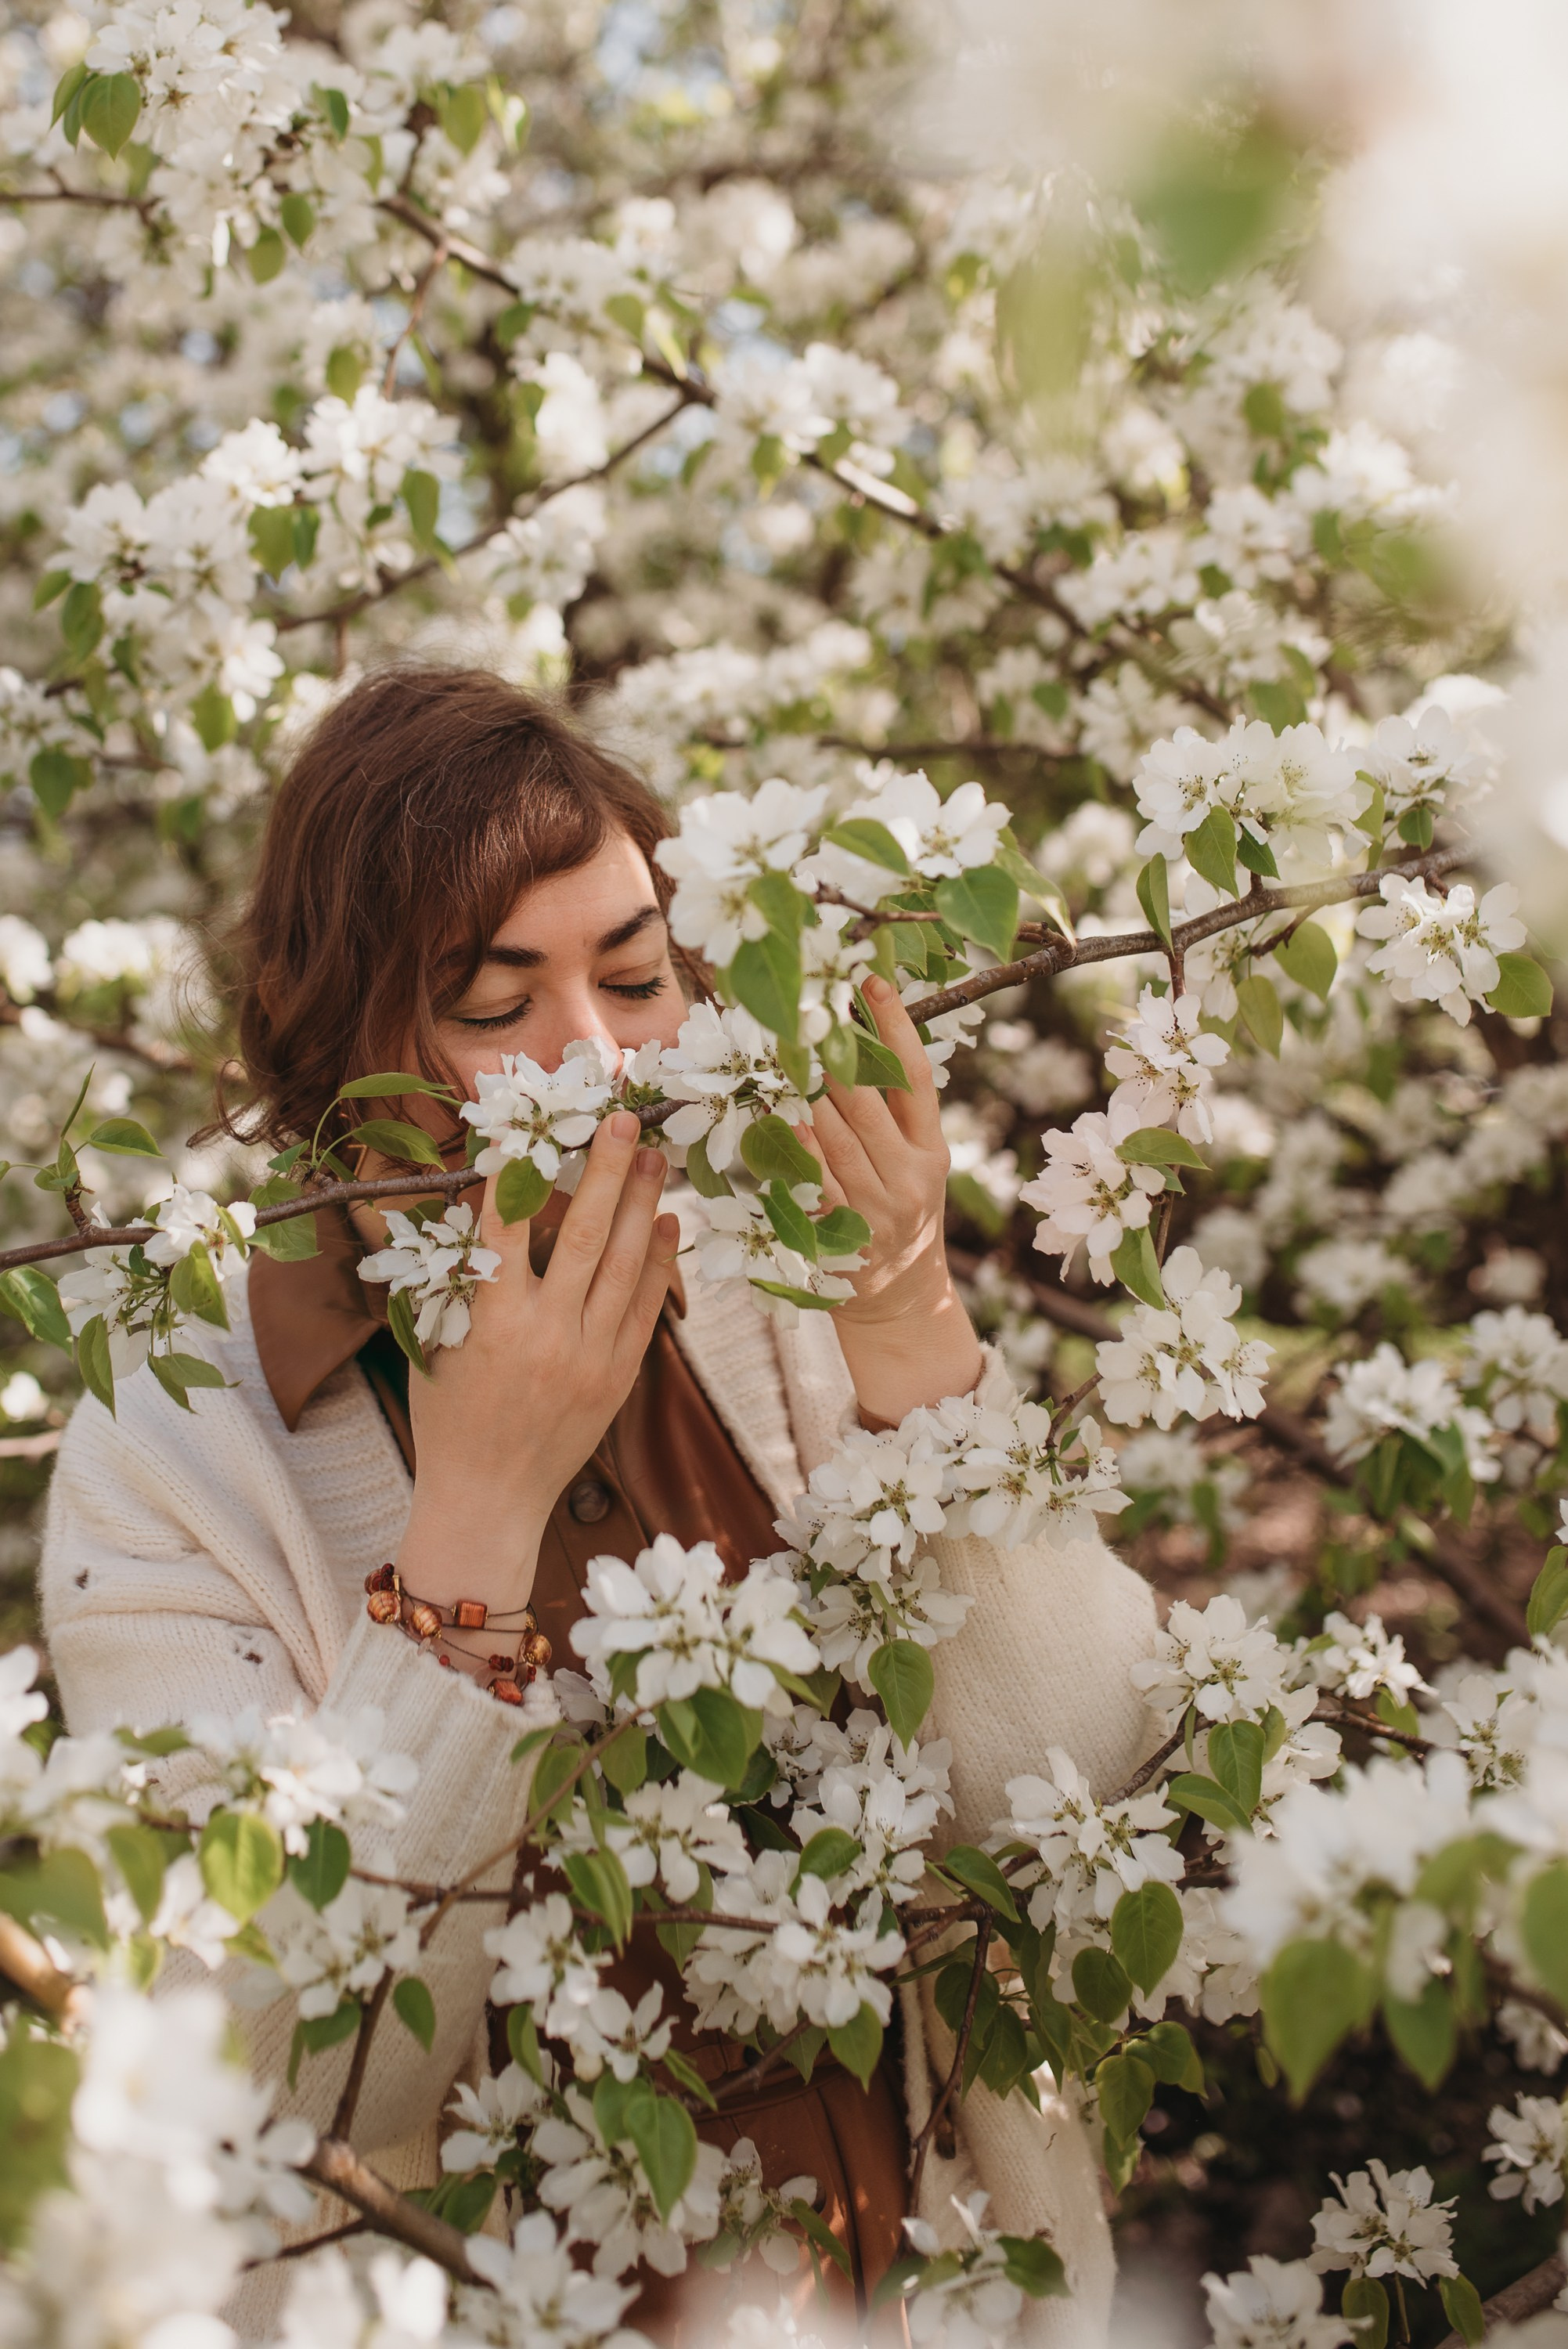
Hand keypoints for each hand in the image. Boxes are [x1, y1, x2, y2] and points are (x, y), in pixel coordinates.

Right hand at [394, 1111, 678, 1617]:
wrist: (487, 1499)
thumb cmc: (447, 1415)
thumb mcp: (428, 1339)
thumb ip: (440, 1270)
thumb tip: (419, 1198)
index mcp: (490, 1323)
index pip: (508, 1228)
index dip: (520, 1171)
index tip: (536, 1125)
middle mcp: (546, 1335)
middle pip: (587, 1234)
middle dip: (607, 1169)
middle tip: (626, 1117)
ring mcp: (590, 1357)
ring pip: (627, 1264)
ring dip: (643, 1203)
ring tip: (655, 1155)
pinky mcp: (619, 1376)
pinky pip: (647, 1306)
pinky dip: (660, 1261)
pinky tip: (666, 1220)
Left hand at [792, 973, 981, 1426]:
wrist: (901, 1299)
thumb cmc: (899, 1212)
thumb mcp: (914, 1164)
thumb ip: (893, 1115)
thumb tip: (857, 1037)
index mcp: (932, 1149)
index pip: (916, 1077)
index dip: (895, 1026)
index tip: (871, 979)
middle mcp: (911, 1175)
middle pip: (868, 1099)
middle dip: (833, 1051)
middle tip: (804, 1005)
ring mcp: (878, 1206)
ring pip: (837, 1134)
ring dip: (806, 1089)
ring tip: (782, 1048)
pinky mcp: (843, 1233)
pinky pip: (813, 1179)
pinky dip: (796, 1145)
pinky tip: (781, 1115)